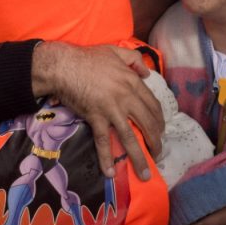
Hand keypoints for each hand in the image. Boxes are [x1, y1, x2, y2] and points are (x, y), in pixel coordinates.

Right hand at [31, 42, 162, 179]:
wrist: (64, 66)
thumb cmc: (88, 57)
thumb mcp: (116, 51)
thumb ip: (134, 59)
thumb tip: (147, 72)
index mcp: (133, 82)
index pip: (153, 105)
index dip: (159, 120)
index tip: (161, 130)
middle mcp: (127, 98)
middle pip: (147, 124)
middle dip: (155, 141)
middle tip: (158, 153)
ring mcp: (112, 110)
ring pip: (130, 138)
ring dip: (139, 157)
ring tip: (145, 173)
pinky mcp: (96, 119)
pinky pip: (103, 142)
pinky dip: (106, 158)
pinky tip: (111, 173)